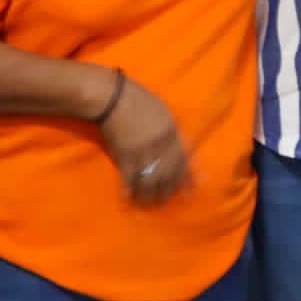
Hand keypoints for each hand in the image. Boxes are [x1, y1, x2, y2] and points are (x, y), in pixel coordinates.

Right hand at [100, 74, 190, 205]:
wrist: (111, 98)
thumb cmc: (136, 98)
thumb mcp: (161, 110)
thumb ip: (170, 128)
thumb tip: (176, 145)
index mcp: (171, 131)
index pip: (182, 160)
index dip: (185, 179)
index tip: (188, 192)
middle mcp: (160, 144)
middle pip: (168, 174)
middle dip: (167, 191)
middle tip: (164, 201)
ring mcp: (142, 151)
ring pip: (150, 180)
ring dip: (149, 195)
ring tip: (147, 203)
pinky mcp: (124, 156)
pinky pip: (129, 178)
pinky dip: (128, 190)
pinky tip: (128, 198)